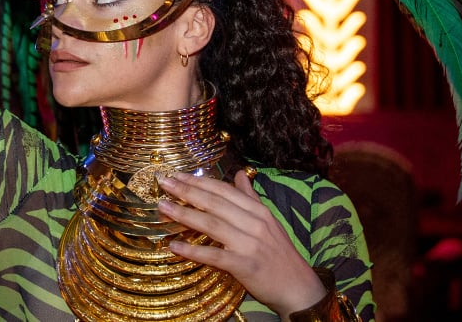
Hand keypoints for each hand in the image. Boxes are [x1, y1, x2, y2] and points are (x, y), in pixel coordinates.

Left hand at [157, 170, 327, 317]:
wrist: (298, 286)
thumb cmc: (279, 253)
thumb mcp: (268, 221)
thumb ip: (250, 198)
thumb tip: (240, 173)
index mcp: (258, 210)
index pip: (223, 190)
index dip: (198, 181)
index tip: (176, 174)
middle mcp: (254, 223)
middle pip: (215, 203)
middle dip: (186, 191)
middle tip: (163, 182)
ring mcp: (250, 244)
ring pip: (212, 224)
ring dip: (185, 214)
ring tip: (163, 207)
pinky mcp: (246, 266)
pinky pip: (215, 256)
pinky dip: (194, 251)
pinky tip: (175, 247)